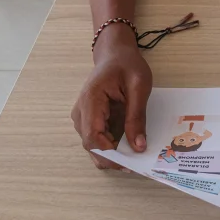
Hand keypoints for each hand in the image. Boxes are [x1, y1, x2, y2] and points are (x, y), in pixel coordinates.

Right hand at [71, 27, 152, 169]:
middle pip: (91, 145)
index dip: (109, 154)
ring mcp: (83, 117)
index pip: (92, 136)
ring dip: (113, 155)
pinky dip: (112, 147)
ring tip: (135, 157)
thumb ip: (137, 116)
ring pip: (94, 146)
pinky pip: (98, 139)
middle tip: (136, 165)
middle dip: (113, 159)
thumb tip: (138, 147)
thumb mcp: (139, 86)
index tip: (130, 163)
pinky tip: (129, 147)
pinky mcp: (89, 120)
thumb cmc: (127, 65)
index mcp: (90, 100)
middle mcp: (81, 112)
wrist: (115, 54)